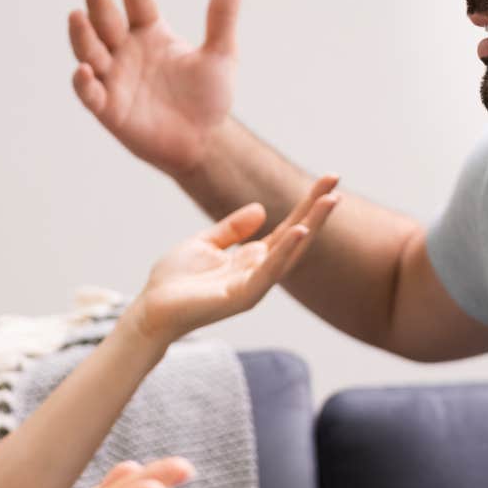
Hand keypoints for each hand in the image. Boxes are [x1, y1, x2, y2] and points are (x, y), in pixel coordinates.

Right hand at [68, 0, 241, 177]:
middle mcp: (125, 50)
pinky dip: (84, 82)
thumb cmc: (208, 97)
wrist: (203, 140)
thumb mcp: (220, 55)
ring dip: (82, 34)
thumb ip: (222, 19)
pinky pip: (90, 93)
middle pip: (107, 19)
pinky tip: (83, 69)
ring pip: (90, 50)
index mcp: (149, 32)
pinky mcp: (108, 108)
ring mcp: (114, 78)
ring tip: (77, 14)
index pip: (138, 1)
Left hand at [125, 174, 339, 344]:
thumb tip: (262, 209)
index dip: (307, 204)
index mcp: (252, 258)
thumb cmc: (174, 281)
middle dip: (317, 210)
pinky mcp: (241, 297)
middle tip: (336, 183)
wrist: (151, 308)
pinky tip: (299, 230)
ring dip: (311, 226)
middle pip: (297, 237)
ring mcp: (254, 286)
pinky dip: (285, 251)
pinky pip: (269, 271)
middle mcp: (259, 272)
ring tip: (330, 201)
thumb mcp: (204, 243)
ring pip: (290, 253)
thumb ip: (232, 228)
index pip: (288, 227)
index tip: (328, 179)